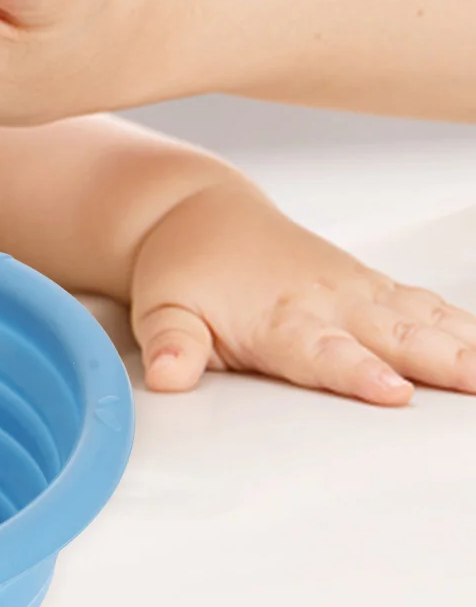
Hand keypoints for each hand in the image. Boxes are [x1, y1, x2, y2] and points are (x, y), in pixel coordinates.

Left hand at [130, 180, 475, 404]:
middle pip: (392, 337)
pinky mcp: (370, 285)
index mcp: (279, 319)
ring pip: (420, 318)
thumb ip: (170, 347)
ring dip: (465, 343)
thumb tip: (166, 378)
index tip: (393, 391)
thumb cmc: (184, 270)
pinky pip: (425, 303)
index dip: (358, 373)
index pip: (323, 353)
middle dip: (441, 361)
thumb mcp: (162, 311)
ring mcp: (354, 291)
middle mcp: (326, 303)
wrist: (198, 215)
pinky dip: (464, 322)